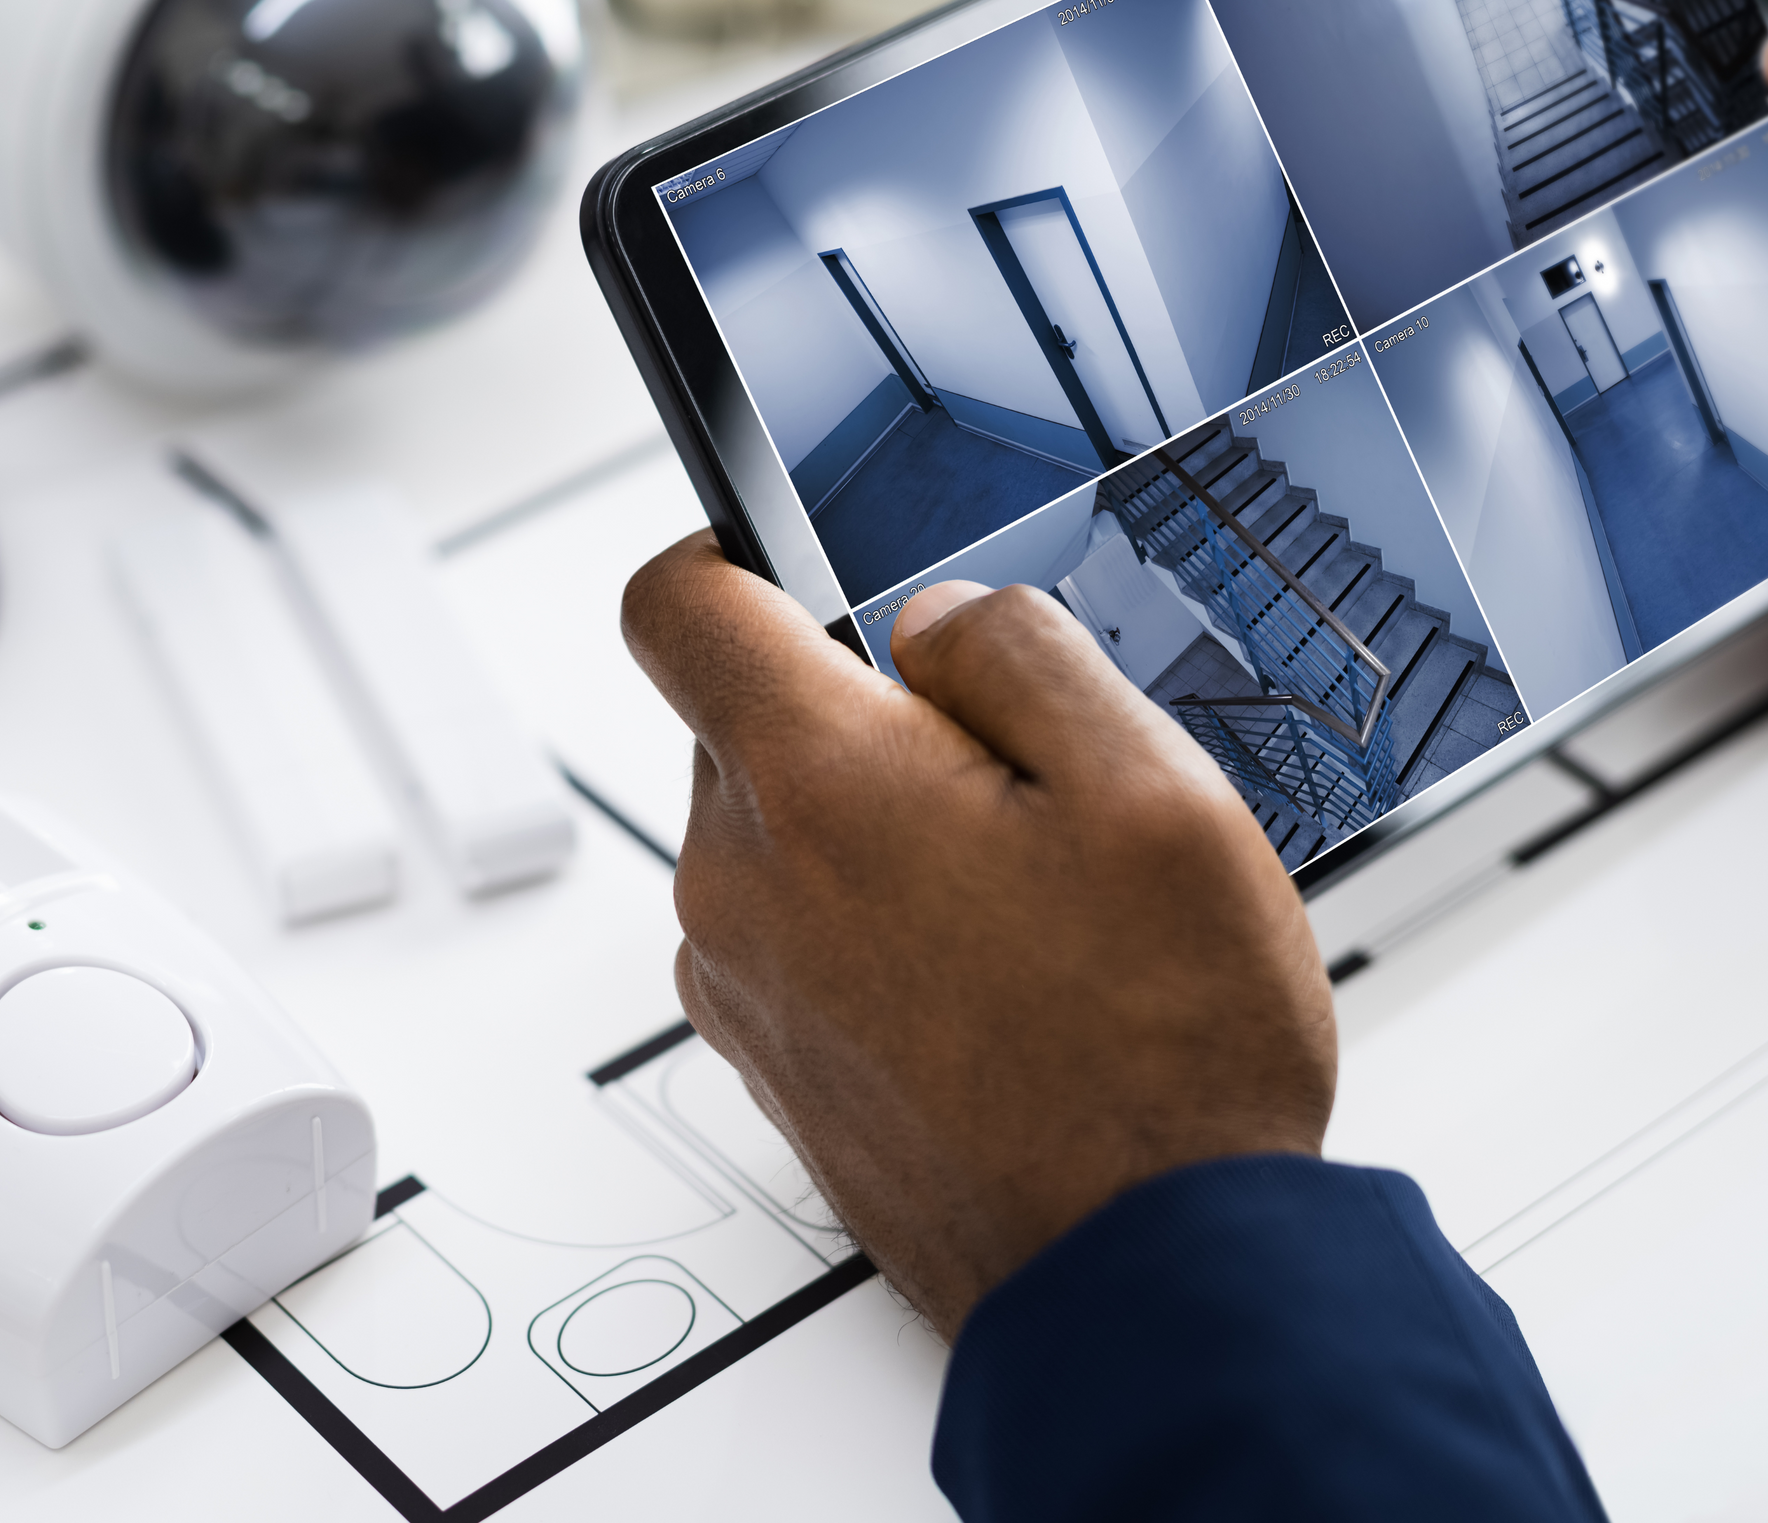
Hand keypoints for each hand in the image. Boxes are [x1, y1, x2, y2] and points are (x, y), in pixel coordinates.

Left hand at [622, 532, 1336, 1340]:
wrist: (1144, 1283)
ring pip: (778, 829)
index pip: (674, 603)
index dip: (726, 550)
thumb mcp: (1150, 789)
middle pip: (746, 721)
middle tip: (1004, 777)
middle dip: (860, 710)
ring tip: (1018, 897)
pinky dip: (865, 916)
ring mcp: (744, 984)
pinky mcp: (771, 1058)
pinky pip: (790, 928)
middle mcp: (742, 884)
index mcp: (816, 785)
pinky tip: (990, 972)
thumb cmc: (1160, 1057)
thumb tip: (932, 619)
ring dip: (873, 824)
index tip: (790, 561)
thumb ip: (1019, 653)